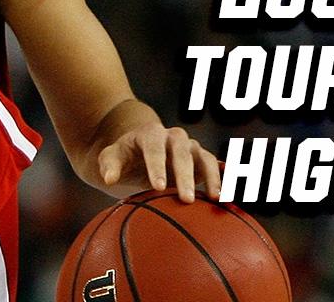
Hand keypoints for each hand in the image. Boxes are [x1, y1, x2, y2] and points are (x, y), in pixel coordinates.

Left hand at [97, 122, 221, 202]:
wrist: (142, 150)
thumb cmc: (125, 156)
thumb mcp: (112, 157)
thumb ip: (109, 164)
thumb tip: (109, 178)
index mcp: (150, 134)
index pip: (154, 148)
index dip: (157, 166)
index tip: (158, 188)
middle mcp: (174, 137)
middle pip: (182, 152)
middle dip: (184, 175)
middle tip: (186, 199)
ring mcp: (190, 146)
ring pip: (203, 157)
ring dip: (210, 176)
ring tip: (214, 198)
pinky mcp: (201, 159)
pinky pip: (214, 167)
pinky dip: (220, 179)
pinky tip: (224, 199)